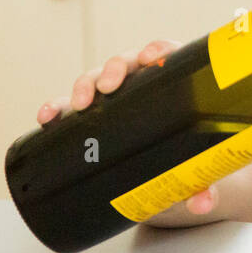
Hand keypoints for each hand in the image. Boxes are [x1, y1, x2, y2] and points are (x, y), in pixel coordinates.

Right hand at [35, 39, 217, 220]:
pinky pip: (73, 107)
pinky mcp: (95, 117)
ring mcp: (117, 98)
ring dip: (84, 86)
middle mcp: (144, 84)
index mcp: (175, 83)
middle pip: (127, 64)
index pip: (168, 55)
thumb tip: (201, 202)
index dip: (158, 50)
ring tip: (79, 106)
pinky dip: (58, 108)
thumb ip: (203, 184)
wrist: (174, 177)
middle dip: (113, 70)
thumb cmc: (191, 160)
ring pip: (96, 80)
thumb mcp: (198, 170)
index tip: (151, 58)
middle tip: (108, 87)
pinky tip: (47, 117)